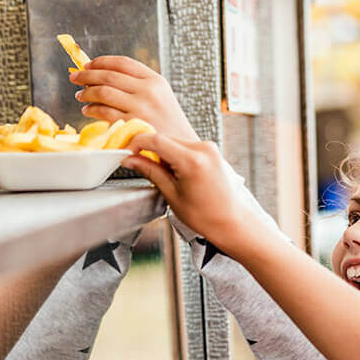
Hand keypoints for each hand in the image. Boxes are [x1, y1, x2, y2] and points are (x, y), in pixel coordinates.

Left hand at [69, 56, 196, 139]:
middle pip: (109, 75)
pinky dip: (92, 109)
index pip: (123, 63)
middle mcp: (149, 91)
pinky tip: (88, 110)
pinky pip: (104, 111)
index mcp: (156, 80)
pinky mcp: (131, 124)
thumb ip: (140, 86)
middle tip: (76, 78)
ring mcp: (140, 107)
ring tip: (80, 95)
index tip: (89, 64)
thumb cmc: (169, 126)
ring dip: (87, 92)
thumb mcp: (162, 98)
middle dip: (87, 75)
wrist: (181, 148)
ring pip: (103, 91)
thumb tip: (105, 76)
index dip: (101, 62)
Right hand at [123, 131, 265, 252]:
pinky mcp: (212, 150)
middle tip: (140, 166)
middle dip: (149, 150)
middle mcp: (203, 148)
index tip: (127, 152)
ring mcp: (209, 148)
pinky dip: (175, 154)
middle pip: (164, 138)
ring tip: (165, 176)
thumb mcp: (171, 194)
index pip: (155, 139)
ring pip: (174, 140)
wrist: (232, 221)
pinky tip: (177, 172)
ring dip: (163, 153)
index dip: (136, 144)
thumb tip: (131, 160)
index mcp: (192, 160)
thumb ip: (150, 171)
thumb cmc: (206, 215)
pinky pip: (185, 145)